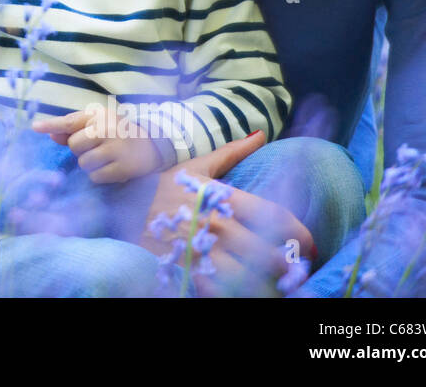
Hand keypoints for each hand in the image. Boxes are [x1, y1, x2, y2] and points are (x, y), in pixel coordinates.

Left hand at [32, 107, 163, 183]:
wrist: (151, 145)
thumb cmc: (117, 132)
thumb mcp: (97, 124)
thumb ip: (73, 128)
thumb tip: (49, 134)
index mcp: (100, 115)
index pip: (71, 121)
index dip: (52, 124)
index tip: (34, 127)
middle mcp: (108, 129)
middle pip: (74, 145)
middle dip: (80, 150)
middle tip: (96, 147)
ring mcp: (117, 149)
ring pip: (84, 163)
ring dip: (90, 164)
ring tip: (105, 158)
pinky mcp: (123, 168)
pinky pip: (96, 176)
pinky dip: (100, 175)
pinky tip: (111, 167)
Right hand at [136, 131, 314, 296]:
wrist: (115, 206)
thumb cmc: (158, 186)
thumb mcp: (192, 167)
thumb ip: (230, 153)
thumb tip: (260, 134)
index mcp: (219, 197)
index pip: (271, 215)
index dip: (298, 232)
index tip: (310, 244)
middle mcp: (211, 223)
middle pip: (263, 249)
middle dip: (285, 263)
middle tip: (295, 270)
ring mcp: (195, 249)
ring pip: (244, 273)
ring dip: (264, 282)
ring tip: (277, 286)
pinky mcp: (180, 269)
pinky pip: (214, 288)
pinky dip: (231, 292)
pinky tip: (240, 291)